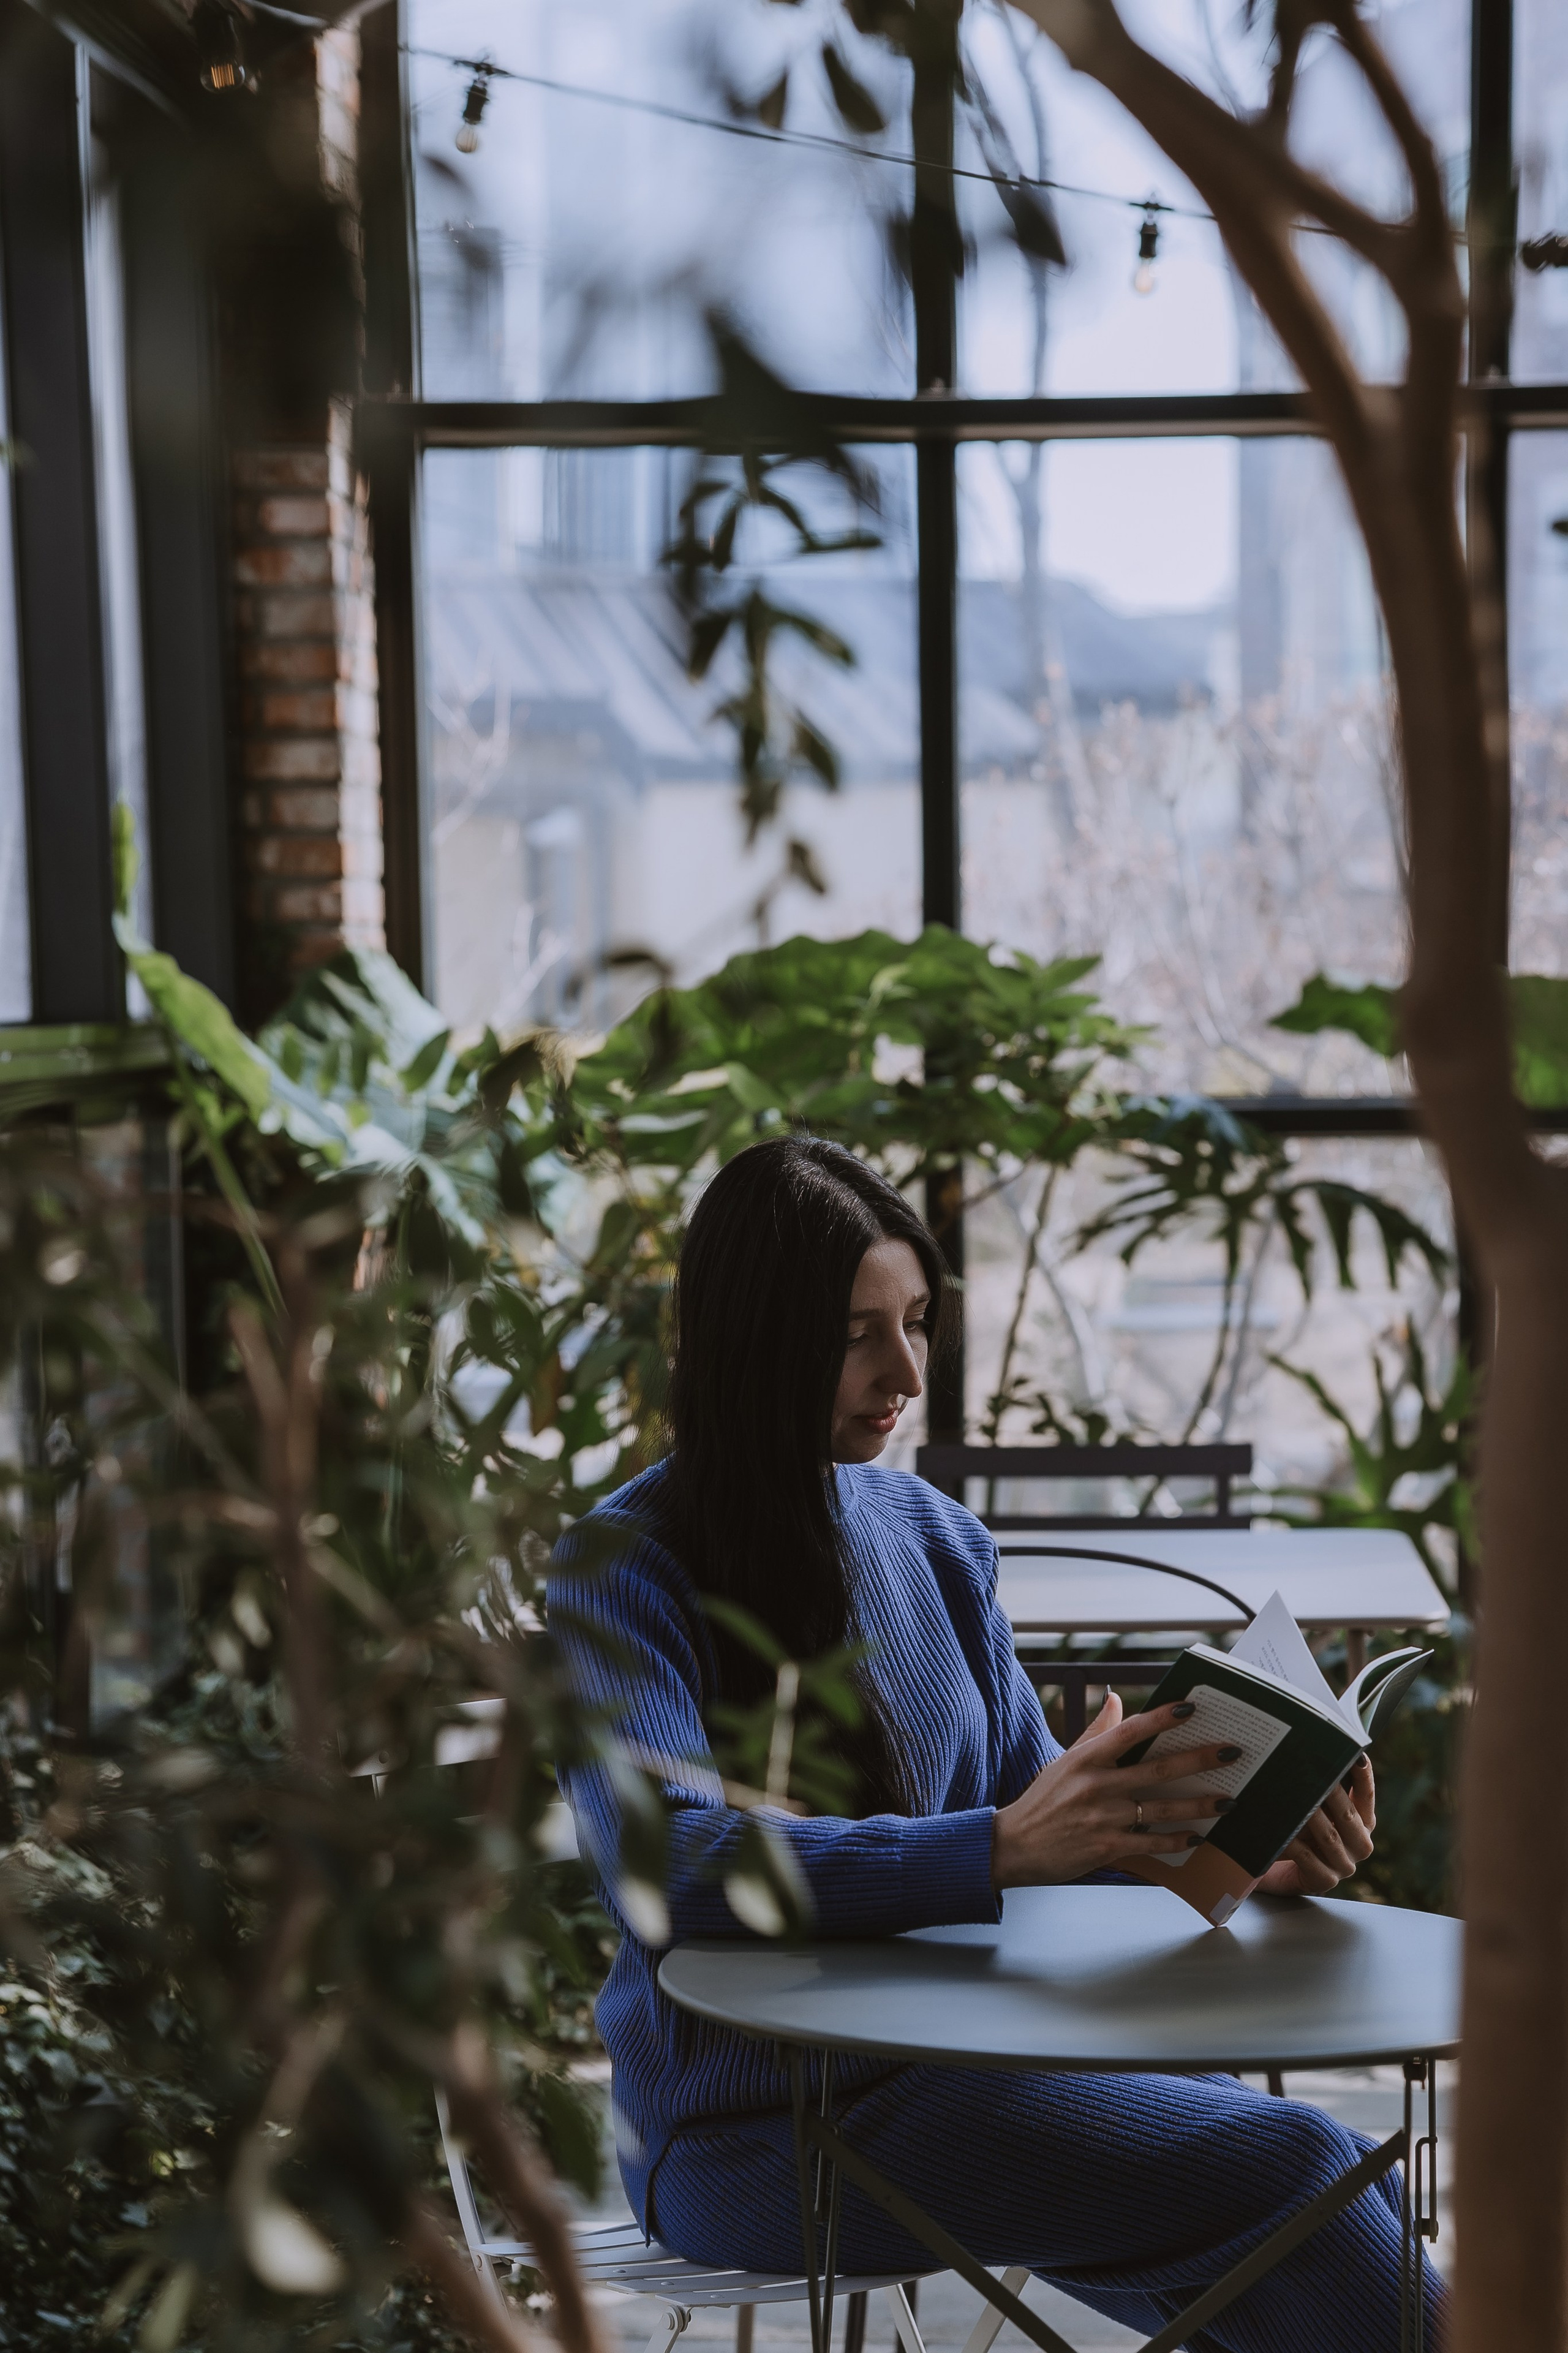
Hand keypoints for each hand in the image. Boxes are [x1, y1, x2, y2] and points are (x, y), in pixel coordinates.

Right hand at [991, 1692, 1241, 1889]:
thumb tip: (1117, 1700)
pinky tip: (1198, 1837)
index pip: (1130, 1731)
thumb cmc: (1043, 1800)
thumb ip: (1096, 1731)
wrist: (1015, 1845)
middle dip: (1199, 1759)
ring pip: (1163, 1808)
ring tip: (1229, 1800)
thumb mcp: (1065, 1761)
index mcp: (1086, 1758)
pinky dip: (1177, 1841)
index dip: (1161, 1718)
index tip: (1191, 1707)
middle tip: (1231, 1752)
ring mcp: (1104, 1818)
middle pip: (1158, 1769)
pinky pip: (1152, 1843)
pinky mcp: (1108, 1847)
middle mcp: (1097, 1785)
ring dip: (1200, 1805)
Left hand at [1256, 1757, 1375, 1894]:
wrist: (1280, 1871)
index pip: (1366, 1795)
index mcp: (1363, 1824)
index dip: (1364, 1776)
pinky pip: (1307, 1859)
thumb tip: (1316, 1755)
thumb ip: (1322, 1791)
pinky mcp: (1324, 1881)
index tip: (1358, 1754)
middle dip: (1334, 1793)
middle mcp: (1360, 1845)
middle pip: (1349, 1815)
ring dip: (1314, 1817)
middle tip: (1319, 1773)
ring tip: (1299, 1800)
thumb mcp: (1315, 1811)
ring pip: (1329, 1837)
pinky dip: (1294, 1844)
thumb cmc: (1301, 1833)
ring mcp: (1344, 1866)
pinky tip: (1283, 1833)